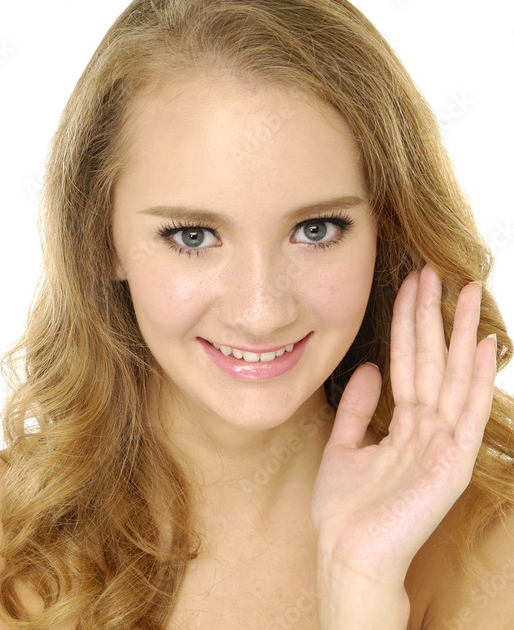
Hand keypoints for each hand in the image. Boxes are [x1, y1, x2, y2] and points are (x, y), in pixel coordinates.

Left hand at [311, 264, 496, 581]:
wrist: (348, 555)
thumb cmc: (346, 512)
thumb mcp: (344, 447)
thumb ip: (355, 409)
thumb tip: (365, 368)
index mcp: (404, 426)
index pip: (408, 364)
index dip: (409, 325)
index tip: (411, 284)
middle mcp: (429, 430)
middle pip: (432, 362)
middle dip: (434, 316)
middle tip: (438, 270)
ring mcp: (443, 445)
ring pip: (452, 377)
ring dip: (459, 333)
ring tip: (467, 292)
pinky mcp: (451, 464)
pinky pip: (463, 411)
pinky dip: (474, 377)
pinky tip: (481, 343)